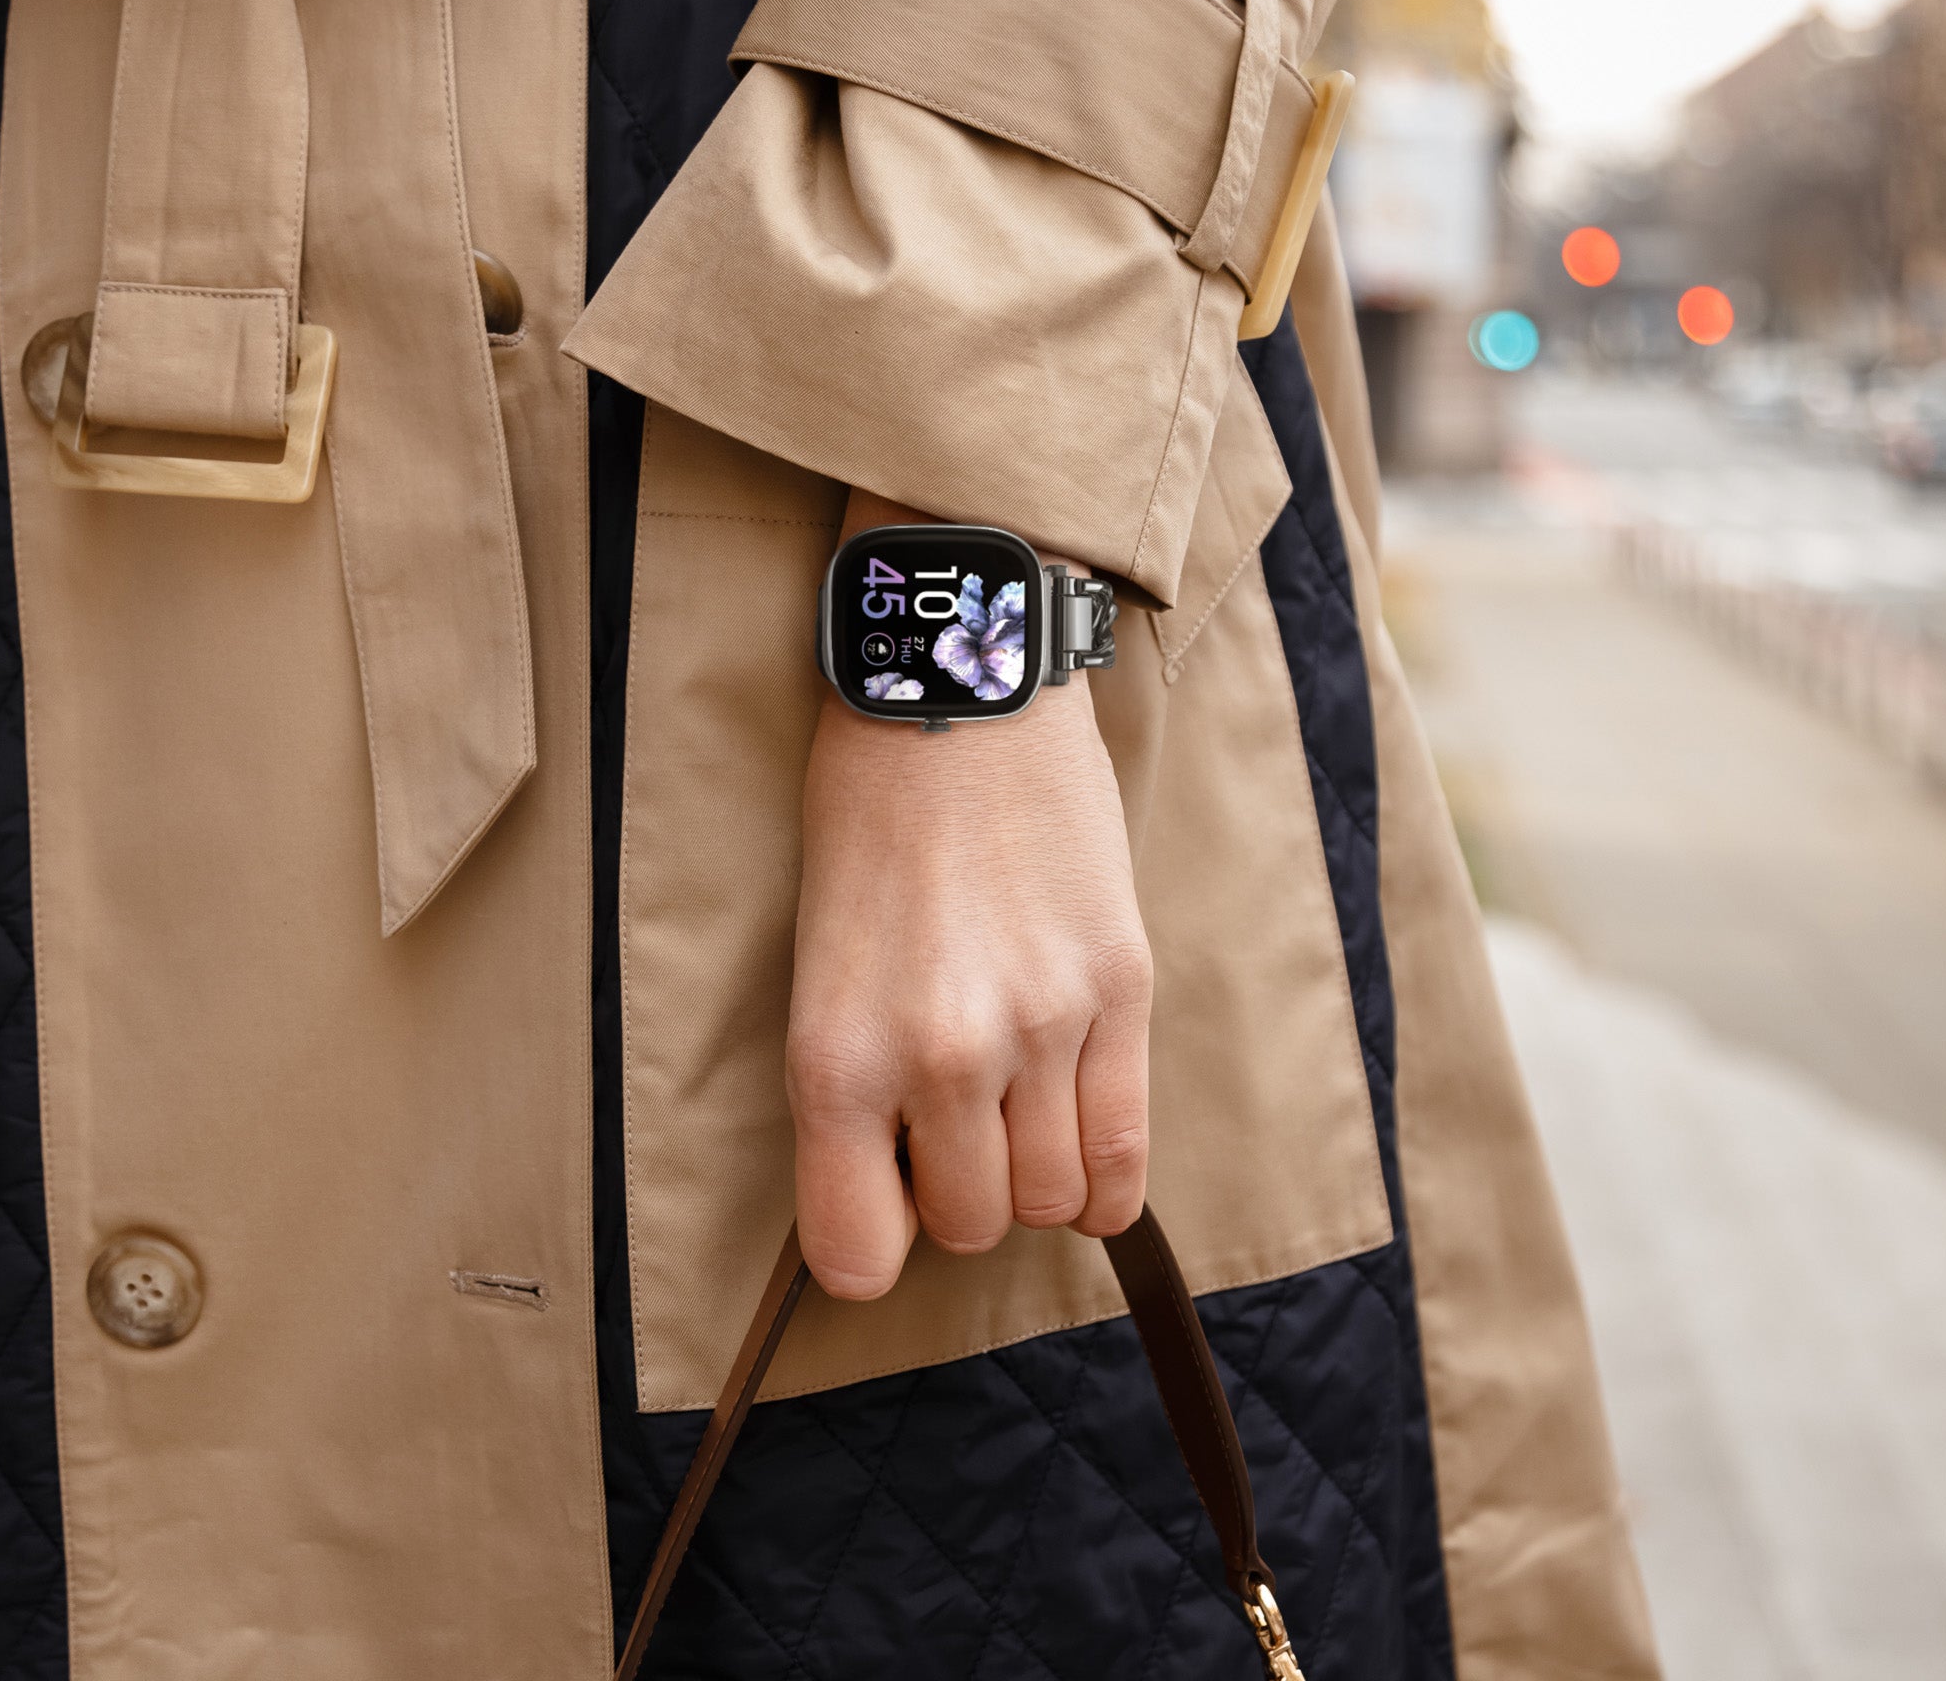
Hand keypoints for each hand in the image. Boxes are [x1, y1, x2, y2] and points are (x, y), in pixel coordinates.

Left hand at [786, 495, 1154, 1300]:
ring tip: (1014, 1117)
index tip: (875, 1212)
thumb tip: (890, 1192)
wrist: (958, 695)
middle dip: (955, 1197)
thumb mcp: (818, 963)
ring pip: (1052, 1201)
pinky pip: (1127, 1155)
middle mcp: (939, 1057)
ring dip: (1033, 1179)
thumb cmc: (869, 821)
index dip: (867, 1247)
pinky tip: (1086, 1158)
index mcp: (836, 1055)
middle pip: (967, 1225)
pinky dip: (1108, 1184)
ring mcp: (1040, 1028)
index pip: (856, 1251)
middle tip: (946, 1134)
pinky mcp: (1120, 993)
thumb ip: (854, 1085)